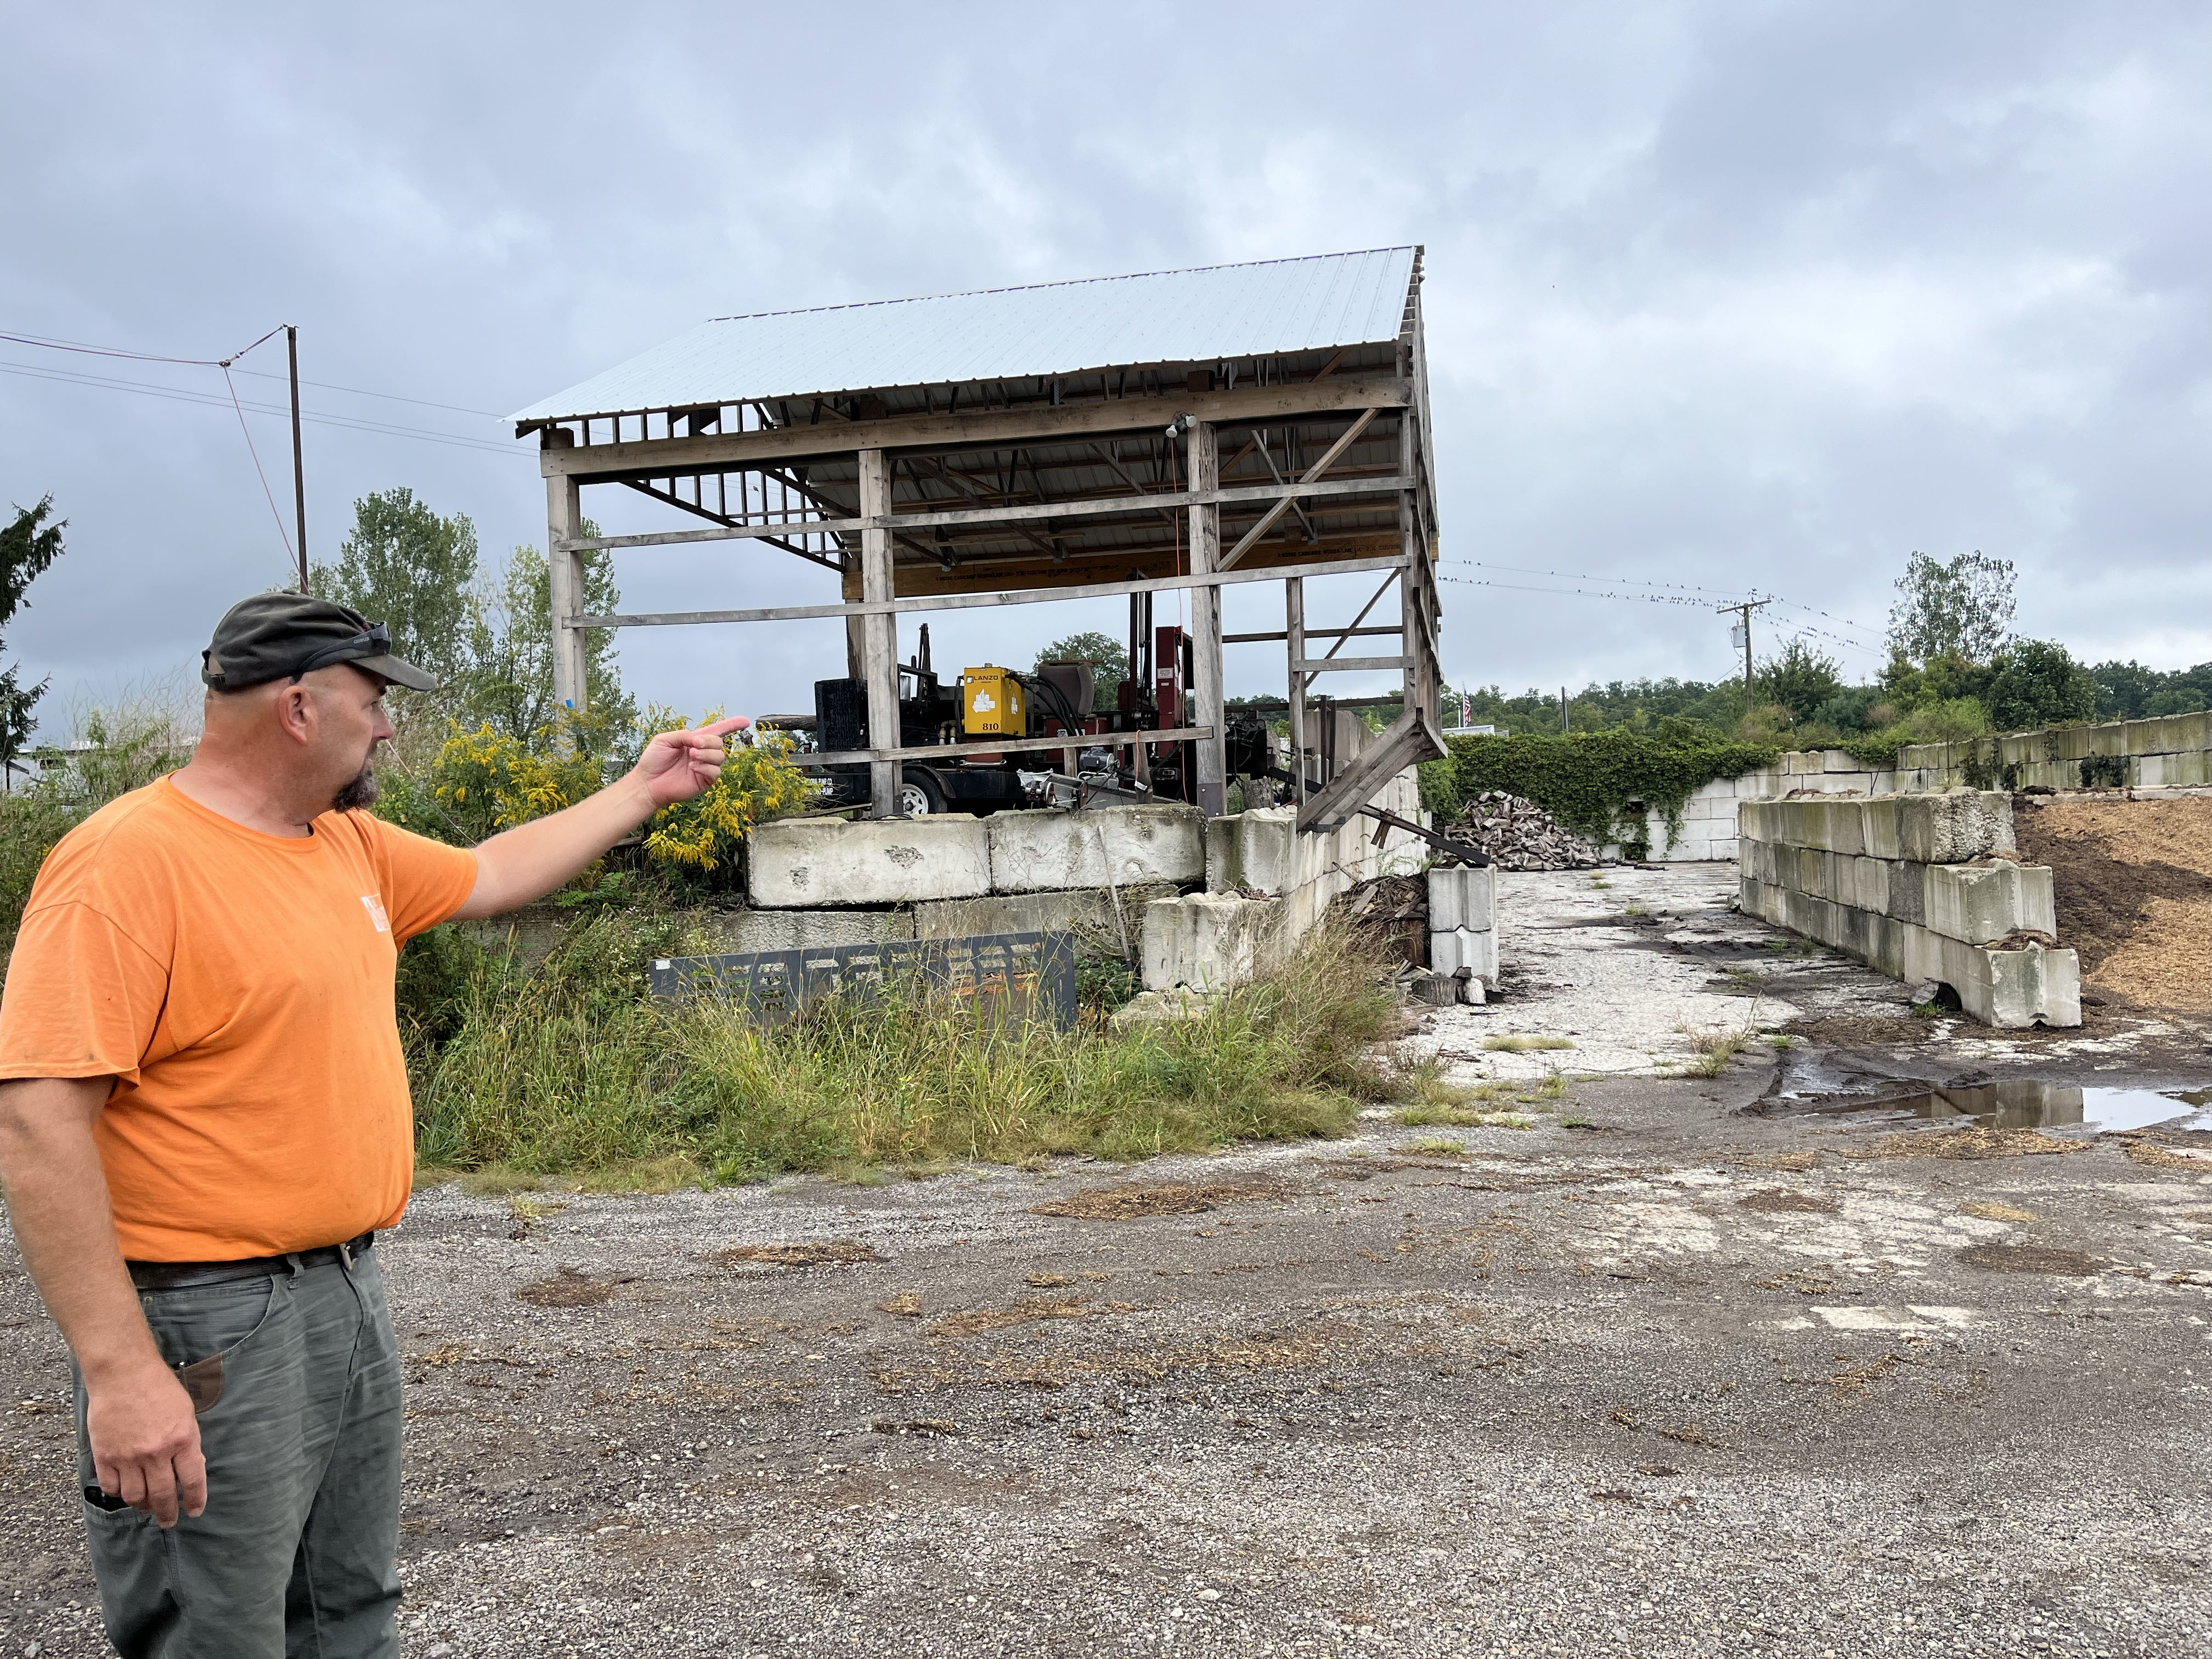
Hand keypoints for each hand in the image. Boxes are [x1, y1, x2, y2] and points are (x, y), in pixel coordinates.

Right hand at [86, 1361, 205, 1525]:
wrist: (124, 1374)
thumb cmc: (159, 1388)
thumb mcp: (186, 1413)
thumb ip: (187, 1442)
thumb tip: (190, 1469)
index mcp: (182, 1440)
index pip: (192, 1480)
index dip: (194, 1500)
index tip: (194, 1511)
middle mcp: (155, 1453)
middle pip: (162, 1495)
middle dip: (167, 1513)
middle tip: (169, 1520)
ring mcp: (128, 1457)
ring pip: (135, 1497)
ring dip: (143, 1506)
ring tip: (147, 1508)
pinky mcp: (105, 1456)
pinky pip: (112, 1487)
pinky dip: (119, 1494)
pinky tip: (126, 1493)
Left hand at [632, 715, 750, 808]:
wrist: (647, 782)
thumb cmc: (653, 761)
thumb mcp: (664, 739)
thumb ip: (683, 735)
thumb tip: (699, 739)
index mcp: (694, 741)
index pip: (717, 731)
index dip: (732, 725)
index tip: (745, 721)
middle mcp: (702, 753)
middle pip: (719, 742)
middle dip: (709, 741)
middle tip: (694, 745)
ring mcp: (704, 767)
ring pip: (720, 757)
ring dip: (707, 754)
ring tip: (691, 756)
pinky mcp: (704, 781)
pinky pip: (715, 772)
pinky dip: (705, 767)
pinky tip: (692, 767)